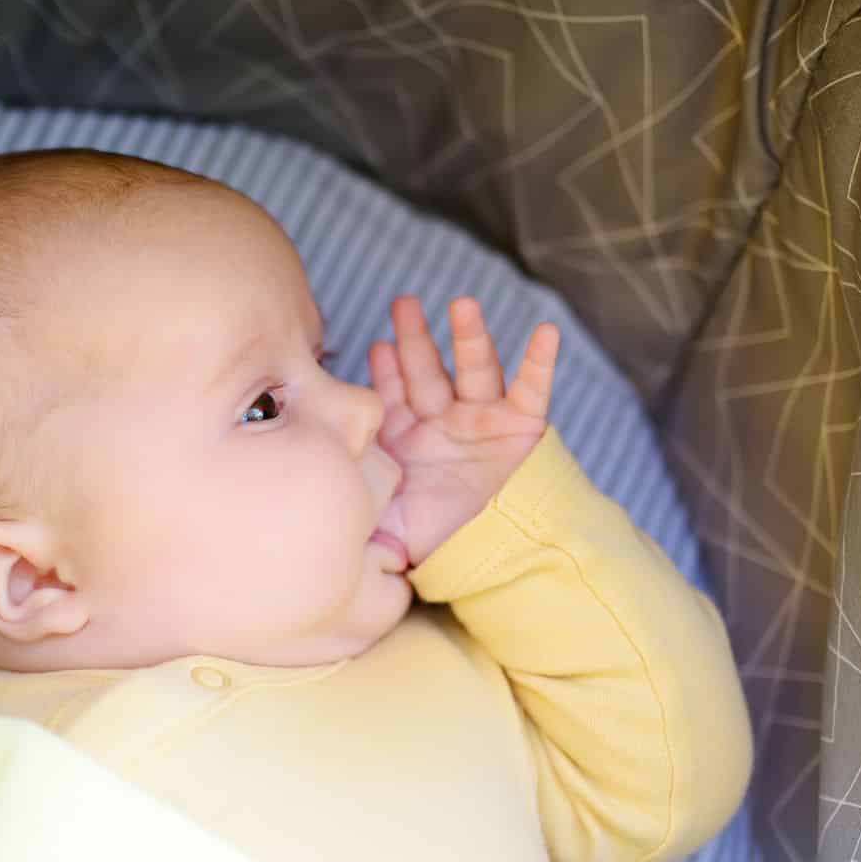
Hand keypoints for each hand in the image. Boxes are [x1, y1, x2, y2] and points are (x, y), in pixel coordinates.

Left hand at [368, 295, 559, 564]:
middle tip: (403, 303)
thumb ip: (355, 504)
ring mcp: (483, 420)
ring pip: (475, 369)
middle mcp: (444, 423)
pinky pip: (532, 389)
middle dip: (416, 338)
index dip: (386, 369)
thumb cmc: (433, 542)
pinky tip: (545, 331)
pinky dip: (539, 361)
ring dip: (470, 336)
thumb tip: (315, 505)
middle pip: (428, 371)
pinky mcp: (522, 427)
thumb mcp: (383, 522)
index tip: (377, 346)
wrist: (488, 558)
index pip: (393, 394)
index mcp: (409, 440)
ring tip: (462, 304)